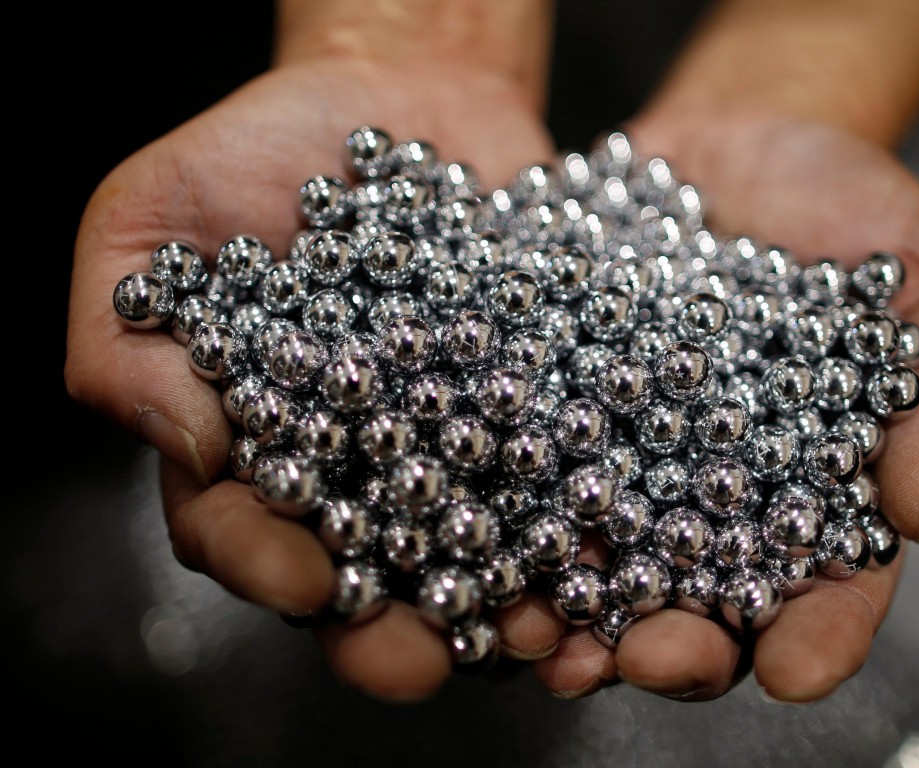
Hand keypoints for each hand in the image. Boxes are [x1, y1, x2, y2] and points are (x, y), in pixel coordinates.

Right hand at [65, 47, 566, 700]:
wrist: (393, 95)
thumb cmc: (250, 153)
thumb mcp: (143, 224)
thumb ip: (124, 341)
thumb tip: (189, 446)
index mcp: (253, 443)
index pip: (242, 533)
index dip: (267, 566)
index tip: (304, 580)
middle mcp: (354, 462)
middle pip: (366, 571)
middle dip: (392, 627)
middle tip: (423, 659)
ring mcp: (448, 441)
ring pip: (471, 546)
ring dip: (500, 598)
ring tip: (531, 626)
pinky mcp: (530, 405)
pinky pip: (556, 471)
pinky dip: (578, 512)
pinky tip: (602, 543)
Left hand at [530, 109, 918, 700]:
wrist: (737, 143)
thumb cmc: (851, 206)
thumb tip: (909, 512)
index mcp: (814, 486)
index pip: (828, 586)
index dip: (816, 635)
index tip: (794, 668)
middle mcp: (713, 492)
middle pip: (697, 599)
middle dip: (670, 645)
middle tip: (644, 660)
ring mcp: (628, 457)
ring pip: (598, 559)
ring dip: (566, 611)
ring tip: (542, 634)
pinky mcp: (558, 409)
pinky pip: (526, 472)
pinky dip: (503, 513)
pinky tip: (481, 538)